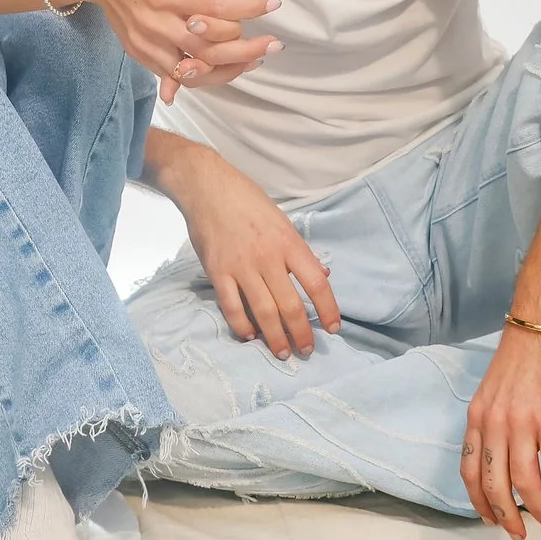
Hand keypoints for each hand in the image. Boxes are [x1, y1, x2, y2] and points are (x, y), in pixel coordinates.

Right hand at [77, 0, 277, 96]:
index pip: (216, 7)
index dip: (249, 7)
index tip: (273, 4)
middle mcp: (154, 23)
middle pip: (209, 47)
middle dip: (246, 48)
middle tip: (274, 43)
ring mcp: (145, 43)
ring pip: (194, 70)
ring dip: (229, 69)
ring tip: (256, 59)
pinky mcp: (140, 53)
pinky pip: (175, 76)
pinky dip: (203, 76)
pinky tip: (228, 68)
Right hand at [166, 147, 340, 357]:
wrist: (207, 187)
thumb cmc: (247, 201)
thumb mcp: (282, 221)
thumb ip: (300, 251)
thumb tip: (322, 274)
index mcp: (289, 243)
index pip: (316, 283)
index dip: (328, 309)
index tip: (333, 328)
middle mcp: (268, 257)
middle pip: (290, 305)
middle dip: (301, 333)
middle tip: (306, 351)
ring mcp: (241, 266)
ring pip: (263, 312)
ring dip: (275, 337)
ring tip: (283, 353)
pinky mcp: (217, 272)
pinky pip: (232, 306)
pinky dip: (242, 325)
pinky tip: (250, 336)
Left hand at [462, 312, 540, 539]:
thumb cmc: (527, 349)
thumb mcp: (498, 387)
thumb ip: (497, 417)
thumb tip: (508, 448)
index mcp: (478, 415)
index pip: (469, 470)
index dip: (478, 500)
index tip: (490, 518)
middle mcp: (493, 422)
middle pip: (493, 483)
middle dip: (506, 516)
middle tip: (519, 534)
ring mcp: (519, 421)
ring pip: (523, 481)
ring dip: (537, 509)